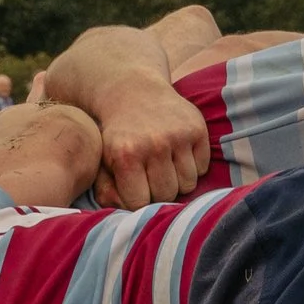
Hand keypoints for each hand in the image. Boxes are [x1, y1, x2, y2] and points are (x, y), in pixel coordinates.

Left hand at [91, 74, 209, 207]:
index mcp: (127, 155)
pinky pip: (202, 167)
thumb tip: (126, 210)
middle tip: (150, 176)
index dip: (138, 200)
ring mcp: (179, 135)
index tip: (135, 189)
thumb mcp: (101, 163)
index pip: (141, 203)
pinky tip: (177, 153)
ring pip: (188, 184)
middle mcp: (155, 145)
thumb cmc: (116, 137)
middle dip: (159, 191)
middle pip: (167, 194)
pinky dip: (192, 166)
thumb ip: (106, 193)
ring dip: (178, 180)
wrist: (133, 93)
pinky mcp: (198, 128)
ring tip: (164, 166)